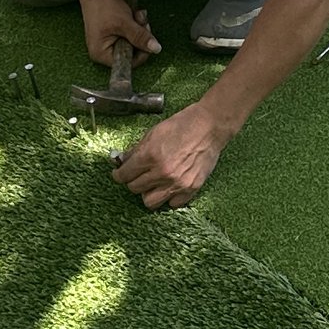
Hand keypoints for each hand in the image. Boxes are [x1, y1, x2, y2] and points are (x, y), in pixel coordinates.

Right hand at [81, 0, 158, 70]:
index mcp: (101, 54)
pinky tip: (133, 15)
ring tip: (136, 15)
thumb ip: (140, 37)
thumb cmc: (104, 6)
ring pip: (133, 42)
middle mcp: (103, 52)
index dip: (142, 51)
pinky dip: (134, 26)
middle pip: (132, 52)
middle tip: (141, 22)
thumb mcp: (124, 22)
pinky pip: (129, 35)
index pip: (128, 62)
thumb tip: (155, 49)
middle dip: (140, 36)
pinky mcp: (113, 35)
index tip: (148, 37)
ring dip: (138, 29)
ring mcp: (108, 43)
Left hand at [113, 99, 227, 209]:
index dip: (118, 175)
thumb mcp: (154, 132)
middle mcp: (162, 173)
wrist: (210, 126)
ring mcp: (178, 183)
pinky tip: (170, 186)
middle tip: (138, 175)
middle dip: (133, 181)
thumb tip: (123, 161)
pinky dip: (169, 197)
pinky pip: (173, 204)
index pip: (124, 175)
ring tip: (153, 183)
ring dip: (148, 193)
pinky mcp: (191, 188)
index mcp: (150, 156)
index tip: (119, 174)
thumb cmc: (183, 124)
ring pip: (150, 202)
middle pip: (135, 189)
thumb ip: (137, 150)